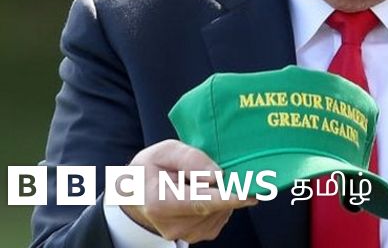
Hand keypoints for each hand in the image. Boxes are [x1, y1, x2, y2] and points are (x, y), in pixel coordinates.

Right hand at [119, 139, 257, 242]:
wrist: (138, 194)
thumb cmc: (151, 169)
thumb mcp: (164, 152)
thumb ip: (190, 159)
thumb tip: (217, 175)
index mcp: (161, 203)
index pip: (200, 202)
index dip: (228, 198)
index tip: (250, 193)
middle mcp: (174, 225)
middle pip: (215, 206)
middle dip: (226, 188)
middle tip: (218, 171)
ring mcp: (186, 233)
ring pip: (222, 211)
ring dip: (223, 194)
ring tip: (202, 182)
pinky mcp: (198, 235)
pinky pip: (221, 216)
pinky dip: (222, 203)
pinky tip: (207, 192)